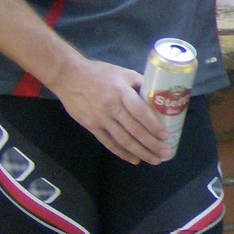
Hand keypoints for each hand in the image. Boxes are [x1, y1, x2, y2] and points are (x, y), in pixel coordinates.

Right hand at [48, 55, 169, 164]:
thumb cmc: (99, 73)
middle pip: (134, 130)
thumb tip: (160, 95)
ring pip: (123, 140)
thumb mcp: (123, 73)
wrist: (68, 76)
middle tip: (165, 153)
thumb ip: (140, 84)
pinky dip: (122, 153)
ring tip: (155, 160)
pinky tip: (134, 159)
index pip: (140, 112)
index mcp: (121, 92)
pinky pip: (109, 143)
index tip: (166, 135)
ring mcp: (100, 119)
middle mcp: (111, 107)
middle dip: (152, 144)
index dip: (154, 126)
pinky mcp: (91, 126)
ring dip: (140, 152)